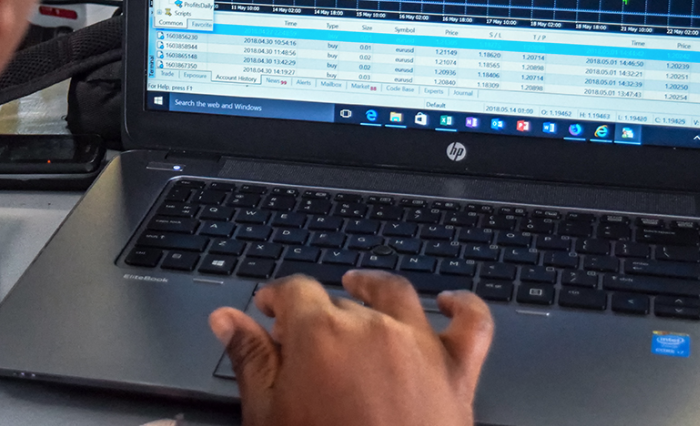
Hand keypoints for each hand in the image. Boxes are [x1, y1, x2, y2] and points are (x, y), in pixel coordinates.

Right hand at [209, 271, 493, 425]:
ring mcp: (418, 346)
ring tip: (359, 286)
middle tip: (302, 341)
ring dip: (373, 287)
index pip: (293, 290)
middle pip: (339, 299)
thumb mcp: (269, 415)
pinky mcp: (456, 371)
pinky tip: (449, 302)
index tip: (268, 309)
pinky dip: (463, 305)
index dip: (275, 297)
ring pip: (396, 295)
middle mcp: (372, 328)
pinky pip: (471, 322)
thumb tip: (228, 320)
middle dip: (317, 313)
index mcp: (321, 334)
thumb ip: (250, 360)